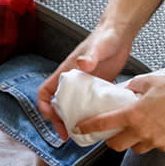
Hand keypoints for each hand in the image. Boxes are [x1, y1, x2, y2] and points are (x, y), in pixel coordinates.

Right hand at [36, 22, 133, 139]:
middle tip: (67, 135)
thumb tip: (82, 64)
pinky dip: (90, 114)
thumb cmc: (107, 35)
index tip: (51, 118)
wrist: (120, 31)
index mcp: (67, 71)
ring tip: (81, 133)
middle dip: (59, 120)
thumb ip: (90, 55)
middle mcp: (73, 79)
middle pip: (58, 103)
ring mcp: (86, 83)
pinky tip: (100, 122)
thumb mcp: (99, 47)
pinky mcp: (98, 84)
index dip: (44, 106)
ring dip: (74, 119)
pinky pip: (90, 103)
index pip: (45, 91)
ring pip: (73, 105)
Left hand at [75, 74, 164, 153]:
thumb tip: (123, 90)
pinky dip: (151, 139)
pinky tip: (157, 127)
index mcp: (134, 113)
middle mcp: (142, 130)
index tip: (80, 128)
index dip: (89, 127)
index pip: (104, 124)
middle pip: (116, 145)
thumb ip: (131, 86)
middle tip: (113, 131)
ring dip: (132, 139)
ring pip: (135, 147)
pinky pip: (153, 146)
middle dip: (111, 139)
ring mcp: (155, 140)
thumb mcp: (149, 81)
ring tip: (139, 126)